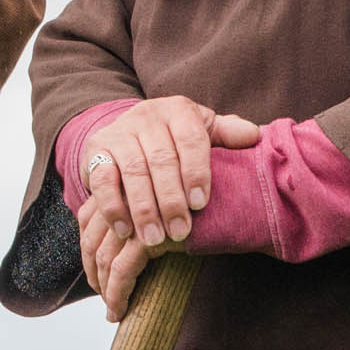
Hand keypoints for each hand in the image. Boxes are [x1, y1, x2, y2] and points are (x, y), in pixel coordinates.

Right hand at [76, 97, 259, 319]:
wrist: (129, 132)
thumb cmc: (176, 138)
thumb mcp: (203, 130)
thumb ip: (227, 134)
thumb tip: (254, 136)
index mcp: (178, 110)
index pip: (190, 139)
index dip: (196, 171)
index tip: (200, 203)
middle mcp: (146, 117)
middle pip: (160, 159)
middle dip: (171, 199)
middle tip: (180, 231)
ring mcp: (119, 134)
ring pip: (132, 172)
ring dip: (143, 209)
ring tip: (154, 238)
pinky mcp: (95, 152)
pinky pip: (101, 181)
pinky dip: (112, 207)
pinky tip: (124, 230)